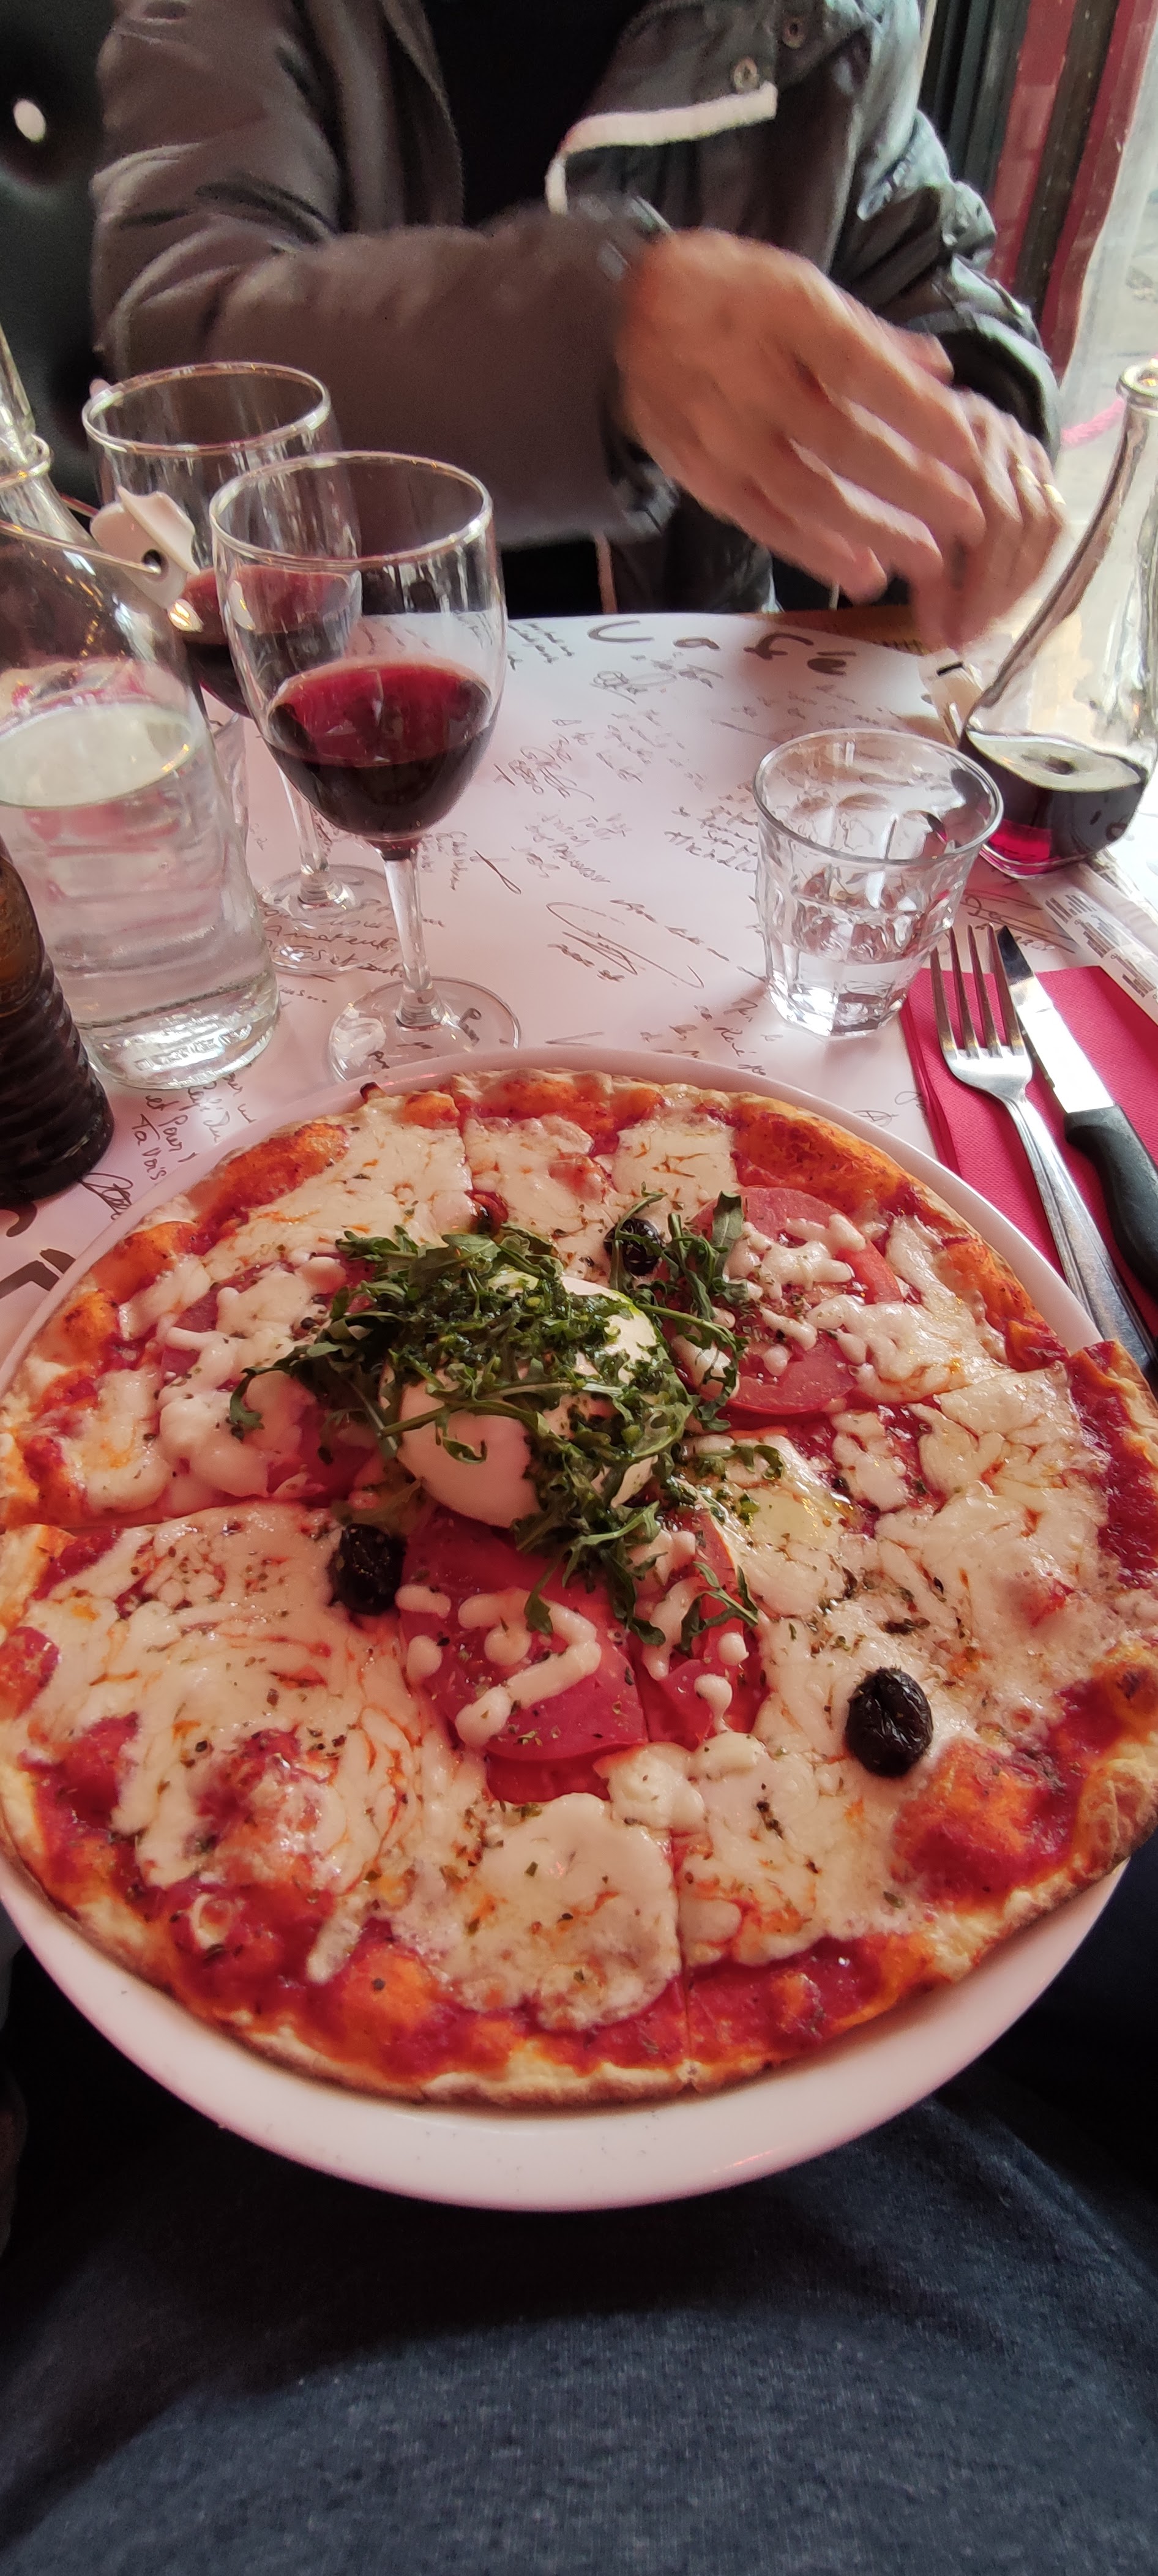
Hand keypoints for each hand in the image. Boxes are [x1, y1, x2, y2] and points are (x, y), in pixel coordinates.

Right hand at [616, 230, 986, 598]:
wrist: (627, 316)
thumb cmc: (732, 295)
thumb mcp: (800, 285)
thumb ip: (871, 333)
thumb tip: (940, 371)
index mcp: (784, 314)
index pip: (860, 369)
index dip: (916, 413)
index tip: (969, 445)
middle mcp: (749, 377)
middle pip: (841, 441)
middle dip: (912, 486)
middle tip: (969, 517)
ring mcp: (720, 432)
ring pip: (805, 493)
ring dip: (872, 531)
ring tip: (928, 559)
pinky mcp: (701, 474)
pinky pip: (764, 520)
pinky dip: (814, 550)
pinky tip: (862, 570)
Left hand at [910, 393, 1066, 649]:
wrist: (920, 415)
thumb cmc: (891, 471)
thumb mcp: (878, 507)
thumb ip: (900, 556)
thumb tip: (936, 633)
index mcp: (932, 441)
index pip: (949, 518)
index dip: (947, 585)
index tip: (940, 634)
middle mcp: (985, 433)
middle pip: (1004, 520)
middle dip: (988, 592)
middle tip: (969, 636)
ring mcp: (1019, 443)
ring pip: (1038, 522)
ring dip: (1017, 585)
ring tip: (990, 625)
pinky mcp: (1042, 457)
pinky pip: (1054, 519)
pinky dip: (1037, 566)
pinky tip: (1013, 598)